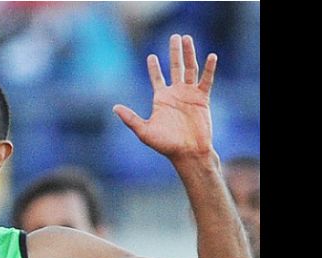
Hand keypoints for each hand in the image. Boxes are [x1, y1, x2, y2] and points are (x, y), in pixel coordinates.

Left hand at [114, 34, 216, 162]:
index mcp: (161, 99)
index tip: (151, 56)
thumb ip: (130, 118)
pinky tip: (210, 56)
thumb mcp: (143, 131)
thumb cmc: (165, 145)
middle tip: (174, 36)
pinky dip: (209, 69)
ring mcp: (189, 95)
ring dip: (189, 53)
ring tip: (187, 38)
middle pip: (175, 67)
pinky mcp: (202, 99)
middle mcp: (176, 93)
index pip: (157, 78)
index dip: (154, 67)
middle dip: (174, 52)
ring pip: (190, 69)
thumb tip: (114, 107)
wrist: (187, 152)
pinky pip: (206, 80)